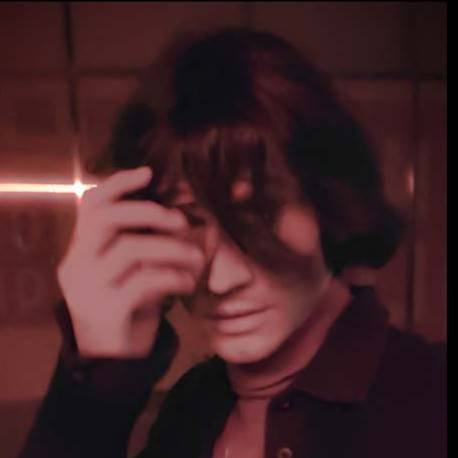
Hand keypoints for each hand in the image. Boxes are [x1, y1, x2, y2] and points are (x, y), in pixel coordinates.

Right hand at [57, 167, 204, 357]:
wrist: (114, 361)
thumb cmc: (128, 306)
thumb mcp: (131, 271)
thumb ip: (140, 243)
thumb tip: (174, 211)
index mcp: (81, 251)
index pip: (90, 205)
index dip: (118, 183)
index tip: (149, 174)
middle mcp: (77, 266)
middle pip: (106, 219)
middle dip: (149, 212)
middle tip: (180, 221)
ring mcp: (89, 290)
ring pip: (131, 250)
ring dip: (173, 249)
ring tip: (197, 258)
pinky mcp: (107, 312)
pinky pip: (145, 282)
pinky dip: (174, 276)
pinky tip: (188, 282)